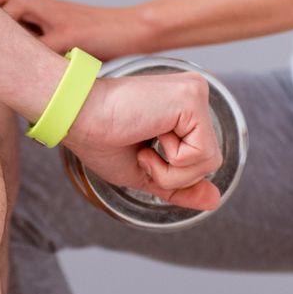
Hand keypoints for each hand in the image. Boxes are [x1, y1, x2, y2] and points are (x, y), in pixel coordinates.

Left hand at [0, 0, 151, 60]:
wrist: (132, 27)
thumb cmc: (93, 33)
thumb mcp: (56, 31)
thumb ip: (32, 33)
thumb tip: (3, 48)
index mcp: (37, 2)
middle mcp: (43, 5)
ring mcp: (56, 19)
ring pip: (17, 6)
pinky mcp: (71, 36)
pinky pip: (44, 44)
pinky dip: (27, 52)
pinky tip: (11, 61)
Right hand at [63, 73, 221, 211]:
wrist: (77, 117)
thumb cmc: (100, 139)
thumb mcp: (146, 171)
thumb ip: (180, 184)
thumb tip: (215, 200)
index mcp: (184, 106)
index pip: (201, 158)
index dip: (172, 173)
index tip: (141, 152)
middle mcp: (194, 94)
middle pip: (210, 162)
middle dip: (173, 174)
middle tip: (141, 151)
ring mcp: (195, 93)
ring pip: (210, 161)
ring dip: (170, 170)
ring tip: (143, 145)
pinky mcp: (192, 98)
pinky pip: (203, 154)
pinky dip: (172, 162)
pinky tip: (149, 136)